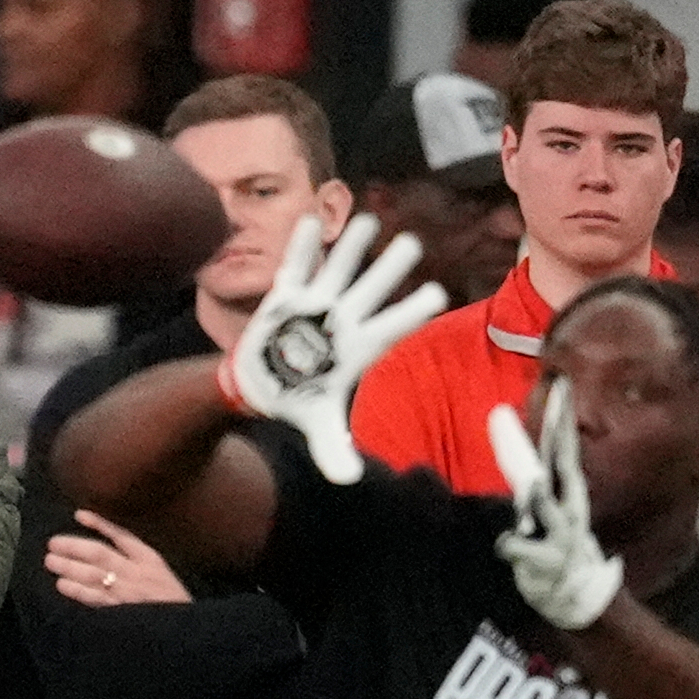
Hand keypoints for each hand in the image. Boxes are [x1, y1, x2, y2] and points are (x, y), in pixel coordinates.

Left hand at [45, 509, 191, 606]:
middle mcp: (137, 573)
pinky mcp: (122, 612)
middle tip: (52, 544)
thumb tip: (112, 548)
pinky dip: (78, 591)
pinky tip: (63, 585)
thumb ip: (141, 563)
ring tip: (51, 562)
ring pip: (93, 574)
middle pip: (99, 554)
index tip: (79, 516)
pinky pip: (96, 598)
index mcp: (151, 560)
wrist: (189, 632)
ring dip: (69, 567)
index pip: (121, 536)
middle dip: (74, 547)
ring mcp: (128, 593)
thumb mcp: (164, 575)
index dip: (99, 524)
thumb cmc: (175, 604)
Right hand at [217, 212, 446, 483]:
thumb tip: (349, 479)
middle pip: (371, 289)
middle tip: (413, 243)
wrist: (262, 384)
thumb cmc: (299, 399)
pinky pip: (295, 267)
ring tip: (367, 220)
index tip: (437, 293)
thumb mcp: (317, 426)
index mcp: (357, 348)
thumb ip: (333, 449)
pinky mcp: (285, 297)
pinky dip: (301, 248)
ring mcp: (315, 305)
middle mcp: (341, 320)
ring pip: (338, 269)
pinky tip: (309, 222)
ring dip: (351, 246)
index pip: (392, 326)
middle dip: (390, 267)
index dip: (412, 311)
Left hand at [488, 377, 623, 629]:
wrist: (576, 595)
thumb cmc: (556, 541)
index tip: (563, 386)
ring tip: (537, 486)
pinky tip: (507, 547)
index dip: (563, 418)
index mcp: (567, 491)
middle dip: (563, 438)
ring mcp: (562, 534)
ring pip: (547, 508)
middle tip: (560, 410)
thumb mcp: (545, 504)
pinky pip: (518, 547)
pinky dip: (509, 545)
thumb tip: (504, 431)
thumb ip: (528, 470)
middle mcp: (570, 507)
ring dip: (542, 498)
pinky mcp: (547, 560)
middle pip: (565, 466)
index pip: (565, 447)